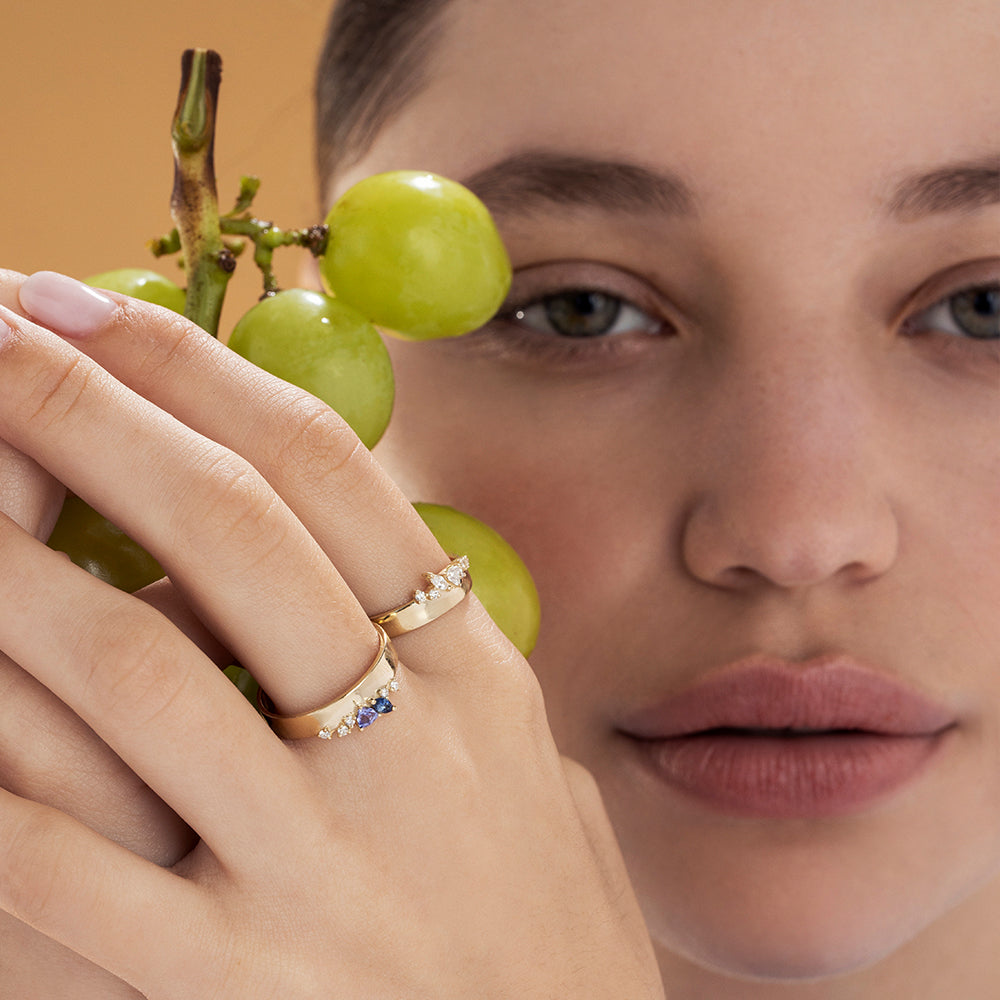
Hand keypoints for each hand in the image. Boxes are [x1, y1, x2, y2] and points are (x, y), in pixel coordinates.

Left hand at [0, 272, 663, 997]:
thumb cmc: (539, 926)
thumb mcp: (525, 761)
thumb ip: (441, 653)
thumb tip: (340, 542)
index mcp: (474, 672)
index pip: (328, 473)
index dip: (201, 368)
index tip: (90, 304)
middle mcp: (403, 746)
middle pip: (228, 530)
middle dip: (87, 409)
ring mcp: (318, 867)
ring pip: (126, 664)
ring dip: (5, 556)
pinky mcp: (235, 989)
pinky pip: (54, 860)